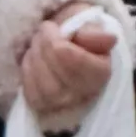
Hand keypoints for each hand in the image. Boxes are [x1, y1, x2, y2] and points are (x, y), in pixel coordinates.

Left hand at [15, 10, 118, 130]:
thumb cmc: (79, 40)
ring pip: (38, 79)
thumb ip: (95, 33)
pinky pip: (28, 89)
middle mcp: (84, 93)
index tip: (50, 27)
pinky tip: (33, 62)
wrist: (69, 57)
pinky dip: (27, 71)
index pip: (63, 52)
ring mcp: (63, 106)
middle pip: (48, 65)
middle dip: (40, 44)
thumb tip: (108, 38)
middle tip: (40, 35)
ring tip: (36, 47)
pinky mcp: (44, 109)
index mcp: (99, 72)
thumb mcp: (90, 29)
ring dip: (32, 57)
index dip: (50, 36)